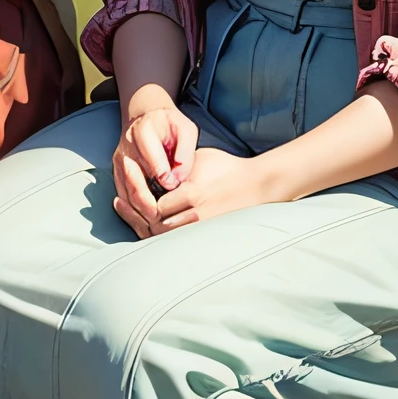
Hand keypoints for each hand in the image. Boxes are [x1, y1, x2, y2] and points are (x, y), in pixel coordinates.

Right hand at [110, 90, 197, 237]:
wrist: (148, 116)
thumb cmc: (170, 124)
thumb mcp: (185, 129)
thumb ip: (185, 150)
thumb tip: (179, 175)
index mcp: (142, 131)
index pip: (151, 157)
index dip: (163, 174)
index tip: (173, 185)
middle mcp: (126, 145)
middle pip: (133, 178)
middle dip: (147, 199)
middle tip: (162, 212)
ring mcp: (119, 159)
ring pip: (125, 189)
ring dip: (138, 207)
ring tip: (154, 219)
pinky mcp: (117, 170)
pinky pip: (121, 192)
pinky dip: (131, 206)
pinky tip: (144, 215)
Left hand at [147, 148, 280, 230]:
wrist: (257, 184)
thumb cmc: (227, 168)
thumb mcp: (200, 158)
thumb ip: (176, 164)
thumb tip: (153, 168)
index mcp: (193, 193)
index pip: (157, 207)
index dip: (146, 204)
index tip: (142, 197)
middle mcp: (198, 213)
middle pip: (160, 228)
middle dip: (147, 221)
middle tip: (140, 212)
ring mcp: (205, 226)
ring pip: (171, 239)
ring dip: (158, 231)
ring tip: (149, 221)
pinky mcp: (211, 233)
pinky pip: (184, 241)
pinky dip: (171, 237)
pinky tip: (165, 227)